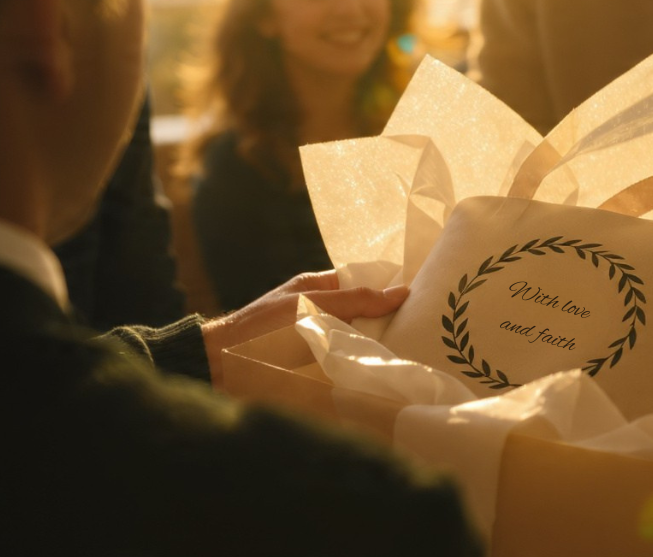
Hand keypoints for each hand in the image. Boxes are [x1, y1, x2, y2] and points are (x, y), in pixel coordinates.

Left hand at [201, 271, 408, 386]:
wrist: (223, 367)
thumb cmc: (262, 328)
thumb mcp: (311, 306)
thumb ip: (355, 300)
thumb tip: (402, 291)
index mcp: (320, 288)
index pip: (365, 282)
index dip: (391, 286)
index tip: (424, 294)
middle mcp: (323, 313)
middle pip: (367, 313)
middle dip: (392, 319)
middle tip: (429, 327)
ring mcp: (322, 341)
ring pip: (361, 340)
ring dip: (382, 346)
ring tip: (419, 350)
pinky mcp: (320, 368)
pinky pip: (351, 362)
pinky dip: (367, 364)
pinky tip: (388, 371)